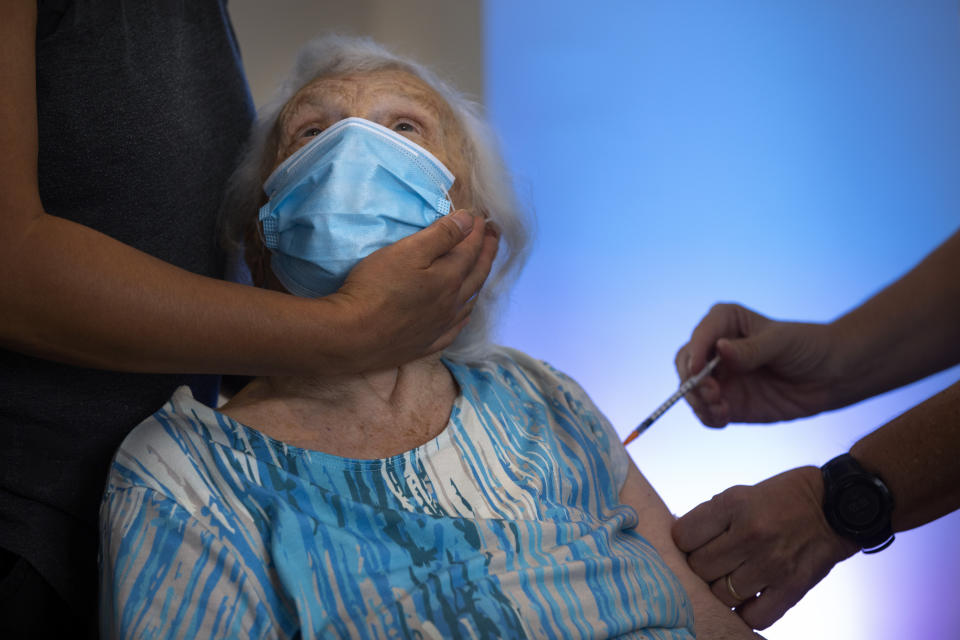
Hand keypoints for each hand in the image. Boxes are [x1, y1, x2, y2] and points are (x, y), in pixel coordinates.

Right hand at [328, 210, 497, 371]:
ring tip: (483, 268)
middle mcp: (451, 303)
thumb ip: (441, 235)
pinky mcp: (426, 344)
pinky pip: (455, 328)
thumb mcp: (407, 251)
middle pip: (477, 274)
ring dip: (479, 281)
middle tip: (495, 235)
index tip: (482, 217)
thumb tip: (469, 221)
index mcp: (449, 278)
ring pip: (469, 301)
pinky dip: (464, 315)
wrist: (352, 336)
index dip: (478, 231)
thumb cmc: (376, 288)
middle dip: (487, 251)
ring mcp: (440, 326)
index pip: (470, 249)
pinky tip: (464, 313)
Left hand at [671, 467, 857, 629]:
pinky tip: (747, 599)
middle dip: (700, 568)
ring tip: (730, 578)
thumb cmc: (782, 498)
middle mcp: (751, 534)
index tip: (693, 544)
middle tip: (713, 563)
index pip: (684, 536)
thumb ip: (710, 518)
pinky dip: (745, 613)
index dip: (684, 543)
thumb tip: (680, 544)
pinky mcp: (793, 587)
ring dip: (721, 590)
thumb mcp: (741, 494)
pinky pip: (755, 616)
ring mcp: (772, 564)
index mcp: (734, 505)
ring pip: (722, 594)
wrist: (837, 506)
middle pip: (700, 568)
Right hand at [674, 303, 840, 426]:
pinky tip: (724, 417)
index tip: (699, 371)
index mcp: (725, 323)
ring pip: (692, 390)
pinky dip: (708, 416)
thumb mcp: (782, 342)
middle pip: (686, 364)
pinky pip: (707, 412)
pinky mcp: (729, 402)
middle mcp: (716, 350)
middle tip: (712, 393)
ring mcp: (721, 377)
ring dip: (698, 401)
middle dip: (692, 380)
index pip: (700, 335)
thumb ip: (751, 349)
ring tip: (721, 409)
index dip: (695, 353)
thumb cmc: (809, 346)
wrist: (833, 375)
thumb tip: (720, 348)